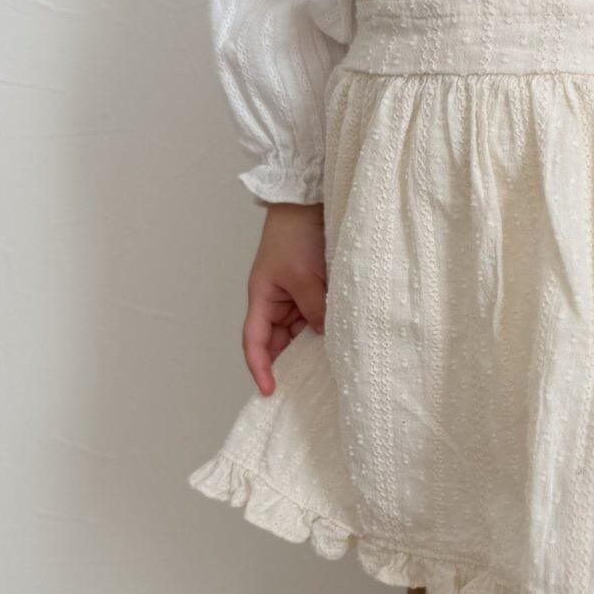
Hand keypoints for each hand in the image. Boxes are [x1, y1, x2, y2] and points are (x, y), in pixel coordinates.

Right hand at [243, 203, 326, 394]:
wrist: (307, 202)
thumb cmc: (296, 235)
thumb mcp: (306, 276)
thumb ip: (316, 309)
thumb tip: (326, 336)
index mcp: (262, 297)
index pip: (255, 341)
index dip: (260, 368)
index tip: (269, 391)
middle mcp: (275, 301)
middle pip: (277, 342)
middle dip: (288, 363)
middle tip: (306, 388)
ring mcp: (294, 296)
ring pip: (299, 332)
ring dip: (310, 347)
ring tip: (327, 371)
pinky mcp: (313, 290)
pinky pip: (314, 317)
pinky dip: (323, 330)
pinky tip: (339, 343)